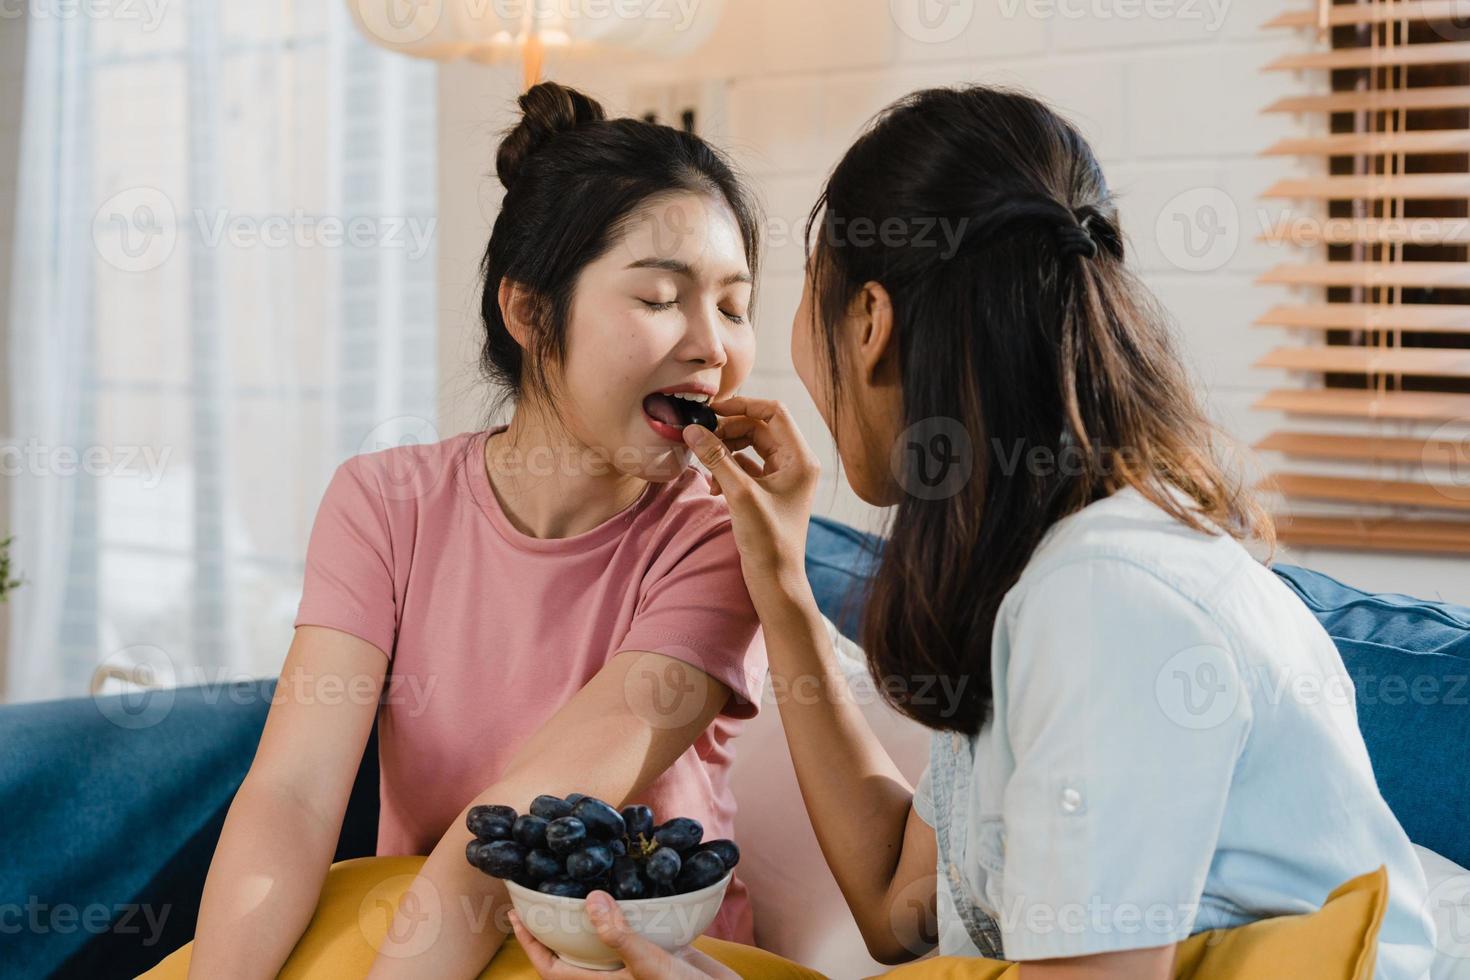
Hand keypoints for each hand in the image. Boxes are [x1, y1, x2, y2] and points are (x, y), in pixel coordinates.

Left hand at [509, 891, 737, 979]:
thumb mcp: (648, 963)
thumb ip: (619, 934)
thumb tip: (590, 899)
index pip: (551, 968)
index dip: (530, 945)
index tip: (515, 915)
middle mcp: (615, 973)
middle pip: (573, 948)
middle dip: (557, 922)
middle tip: (545, 889)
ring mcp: (638, 961)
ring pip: (604, 937)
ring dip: (593, 913)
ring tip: (583, 880)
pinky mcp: (663, 950)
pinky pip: (638, 927)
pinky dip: (631, 908)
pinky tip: (635, 883)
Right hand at [680, 397, 820, 598]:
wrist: (775, 581)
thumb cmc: (768, 541)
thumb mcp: (739, 494)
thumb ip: (716, 458)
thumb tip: (693, 430)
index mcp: (800, 459)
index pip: (774, 413)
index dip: (743, 405)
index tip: (712, 410)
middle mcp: (795, 464)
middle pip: (759, 427)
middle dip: (728, 430)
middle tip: (701, 437)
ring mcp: (783, 478)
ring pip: (751, 446)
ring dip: (725, 450)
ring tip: (705, 463)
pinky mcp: (769, 492)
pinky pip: (746, 466)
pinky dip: (728, 469)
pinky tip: (712, 484)